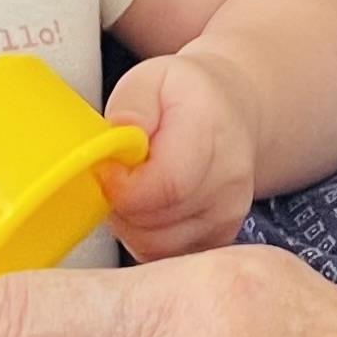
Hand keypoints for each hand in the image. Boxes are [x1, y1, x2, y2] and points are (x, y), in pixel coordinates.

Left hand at [100, 48, 259, 260]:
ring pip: (157, 246)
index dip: (124, 187)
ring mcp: (228, 215)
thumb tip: (117, 141)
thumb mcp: (151, 80)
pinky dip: (144, 238)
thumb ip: (131, 107)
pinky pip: (165, 257)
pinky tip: (147, 208)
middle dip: (121, 205)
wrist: (229, 112)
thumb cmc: (186, 97)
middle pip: (157, 222)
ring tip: (133, 189)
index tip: (107, 169)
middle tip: (118, 176)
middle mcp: (229, 180)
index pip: (168, 184)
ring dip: (130, 225)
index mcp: (213, 132)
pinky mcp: (219, 240)